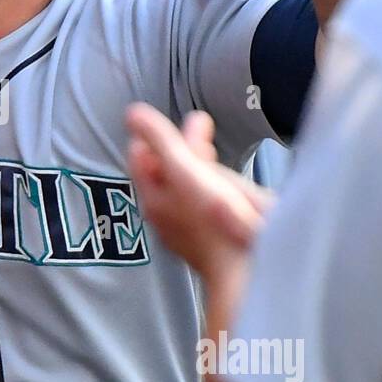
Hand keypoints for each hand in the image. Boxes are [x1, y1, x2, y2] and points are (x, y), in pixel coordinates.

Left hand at [126, 104, 270, 283]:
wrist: (248, 269)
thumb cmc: (215, 221)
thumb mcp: (185, 170)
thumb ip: (161, 141)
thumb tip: (132, 112)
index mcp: (154, 198)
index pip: (141, 158)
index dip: (155, 135)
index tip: (175, 120)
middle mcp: (167, 217)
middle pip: (167, 174)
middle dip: (182, 147)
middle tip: (201, 126)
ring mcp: (191, 229)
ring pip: (189, 191)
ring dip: (200, 166)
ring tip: (212, 150)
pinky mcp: (215, 238)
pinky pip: (208, 206)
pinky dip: (216, 187)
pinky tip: (229, 184)